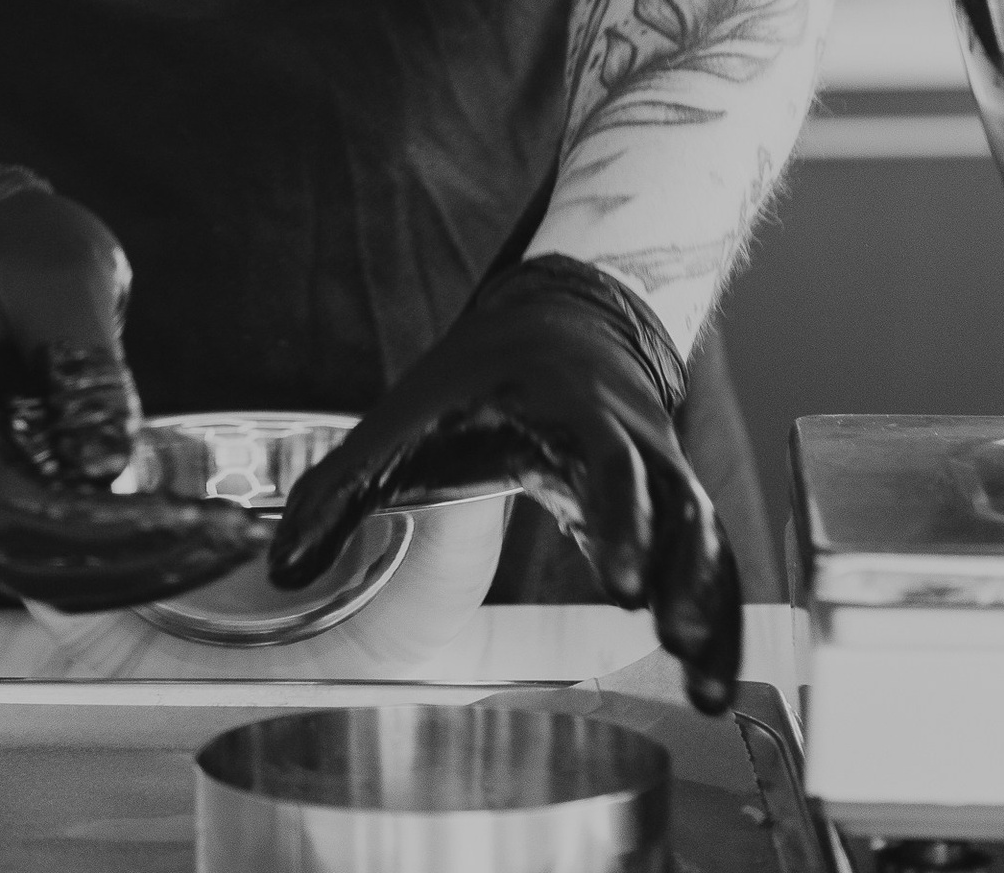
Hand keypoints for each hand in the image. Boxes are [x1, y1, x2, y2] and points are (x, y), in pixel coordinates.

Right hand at [0, 159, 259, 610]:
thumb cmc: (18, 245)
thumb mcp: (62, 279)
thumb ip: (84, 369)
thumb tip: (109, 468)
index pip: (7, 505)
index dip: (96, 529)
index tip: (184, 520)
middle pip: (25, 556)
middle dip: (131, 560)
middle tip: (226, 538)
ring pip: (39, 572)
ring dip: (132, 570)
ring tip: (219, 543)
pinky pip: (48, 551)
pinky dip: (116, 554)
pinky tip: (184, 536)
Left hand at [269, 253, 740, 709]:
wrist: (560, 322)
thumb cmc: (476, 378)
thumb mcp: (404, 418)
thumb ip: (341, 490)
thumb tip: (283, 567)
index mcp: (567, 409)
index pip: (606, 461)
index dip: (621, 516)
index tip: (624, 582)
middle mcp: (629, 437)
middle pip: (673, 501)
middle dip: (677, 567)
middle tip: (669, 629)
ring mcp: (658, 468)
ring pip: (705, 534)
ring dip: (711, 604)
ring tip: (706, 681)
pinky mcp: (671, 502)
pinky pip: (711, 556)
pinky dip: (720, 612)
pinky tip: (713, 678)